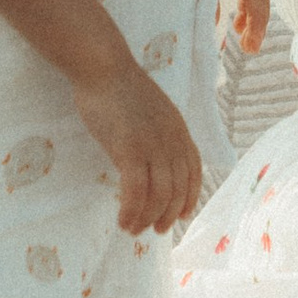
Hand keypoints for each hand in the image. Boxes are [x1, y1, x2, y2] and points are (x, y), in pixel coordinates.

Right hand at [72, 59, 204, 235]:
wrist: (103, 67)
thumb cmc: (120, 87)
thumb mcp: (151, 110)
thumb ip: (158, 132)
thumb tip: (154, 158)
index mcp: (179, 129)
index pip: (194, 170)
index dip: (190, 196)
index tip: (181, 214)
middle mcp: (171, 139)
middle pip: (178, 188)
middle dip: (168, 215)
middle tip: (154, 230)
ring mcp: (152, 144)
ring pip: (159, 195)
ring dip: (147, 218)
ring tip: (133, 230)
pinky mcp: (130, 148)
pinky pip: (136, 190)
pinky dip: (132, 211)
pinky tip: (123, 220)